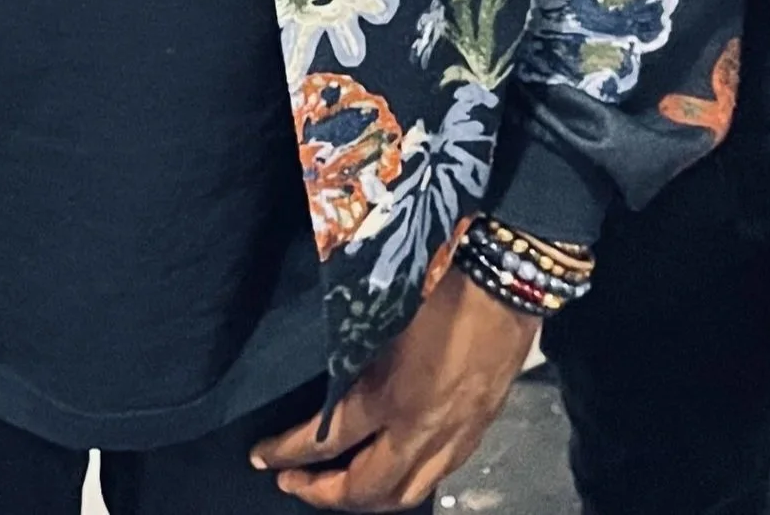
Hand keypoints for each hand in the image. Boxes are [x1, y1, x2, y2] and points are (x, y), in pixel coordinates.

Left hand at [252, 258, 537, 508]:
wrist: (506, 278)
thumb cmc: (440, 280)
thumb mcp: (378, 313)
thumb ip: (349, 352)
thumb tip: (320, 375)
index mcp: (391, 397)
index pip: (326, 440)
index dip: (289, 453)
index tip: (263, 456)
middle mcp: (422, 430)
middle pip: (367, 489)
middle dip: (323, 493)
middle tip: (291, 482)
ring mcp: (455, 437)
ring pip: (405, 495)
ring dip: (365, 500)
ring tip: (336, 490)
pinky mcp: (476, 432)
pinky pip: (434, 479)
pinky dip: (404, 485)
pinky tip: (389, 471)